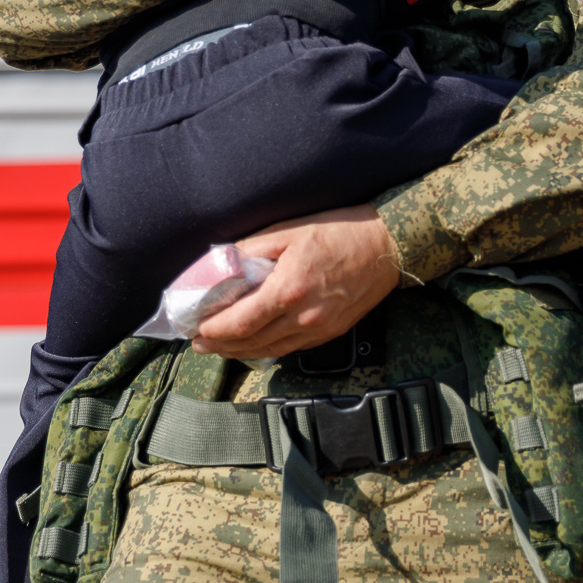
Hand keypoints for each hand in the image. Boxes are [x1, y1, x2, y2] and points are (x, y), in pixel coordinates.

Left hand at [192, 205, 400, 359]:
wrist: (387, 246)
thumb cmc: (340, 232)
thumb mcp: (289, 230)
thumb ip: (252, 249)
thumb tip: (221, 262)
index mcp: (288, 290)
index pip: (240, 322)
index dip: (214, 329)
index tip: (195, 327)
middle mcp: (303, 317)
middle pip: (251, 342)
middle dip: (220, 345)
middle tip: (199, 342)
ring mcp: (318, 329)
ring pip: (270, 350)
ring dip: (240, 352)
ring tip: (220, 348)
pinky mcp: (330, 333)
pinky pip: (291, 348)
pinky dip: (267, 349)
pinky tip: (255, 344)